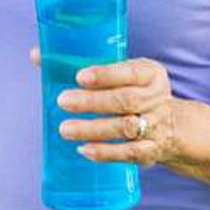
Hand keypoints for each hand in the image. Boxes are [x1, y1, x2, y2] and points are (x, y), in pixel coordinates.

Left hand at [57, 58, 177, 166]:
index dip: (105, 74)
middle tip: (63, 101)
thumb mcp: (120, 71)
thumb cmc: (132, 90)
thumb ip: (82, 63)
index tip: (79, 76)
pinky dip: (107, 153)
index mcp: (150, 73)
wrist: (172, 125)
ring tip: (65, 129)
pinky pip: (130, 153)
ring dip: (94, 129)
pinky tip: (84, 150)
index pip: (130, 72)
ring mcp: (156, 126)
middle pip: (125, 101)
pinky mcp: (151, 151)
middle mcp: (156, 98)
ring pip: (126, 128)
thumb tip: (37, 55)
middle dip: (92, 102)